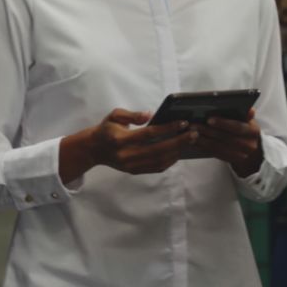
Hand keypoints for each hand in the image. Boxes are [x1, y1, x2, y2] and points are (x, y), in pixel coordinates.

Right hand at [60, 108, 197, 183]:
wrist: (93, 150)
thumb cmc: (106, 129)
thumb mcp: (114, 116)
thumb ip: (132, 115)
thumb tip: (150, 115)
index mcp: (120, 139)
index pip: (148, 134)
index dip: (167, 128)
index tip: (183, 122)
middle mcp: (126, 155)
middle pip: (158, 150)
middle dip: (179, 141)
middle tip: (193, 133)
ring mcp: (131, 165)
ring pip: (160, 161)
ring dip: (177, 152)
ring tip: (190, 141)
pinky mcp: (134, 171)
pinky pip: (156, 168)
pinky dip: (170, 161)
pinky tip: (179, 152)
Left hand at [191, 108, 262, 176]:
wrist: (254, 151)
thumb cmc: (247, 130)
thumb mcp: (249, 121)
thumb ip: (246, 115)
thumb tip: (249, 110)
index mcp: (253, 131)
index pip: (237, 127)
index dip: (223, 123)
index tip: (209, 119)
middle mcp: (249, 145)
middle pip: (225, 138)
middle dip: (208, 131)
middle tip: (193, 125)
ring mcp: (241, 155)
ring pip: (218, 147)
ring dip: (203, 140)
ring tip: (191, 133)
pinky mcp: (232, 160)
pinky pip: (215, 154)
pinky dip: (204, 148)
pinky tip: (194, 142)